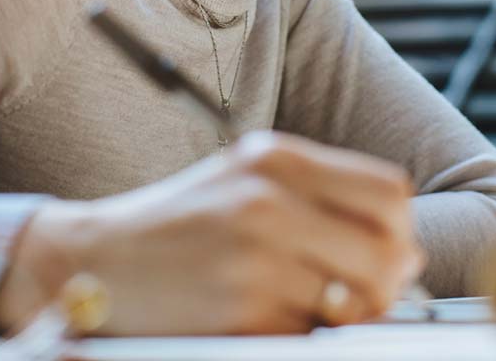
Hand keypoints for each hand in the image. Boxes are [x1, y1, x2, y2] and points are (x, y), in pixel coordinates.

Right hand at [0, 130, 425, 334]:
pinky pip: (310, 336)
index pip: (388, 192)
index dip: (400, 229)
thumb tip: (405, 252)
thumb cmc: (176, 224)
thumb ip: (323, 200)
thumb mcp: (245, 181)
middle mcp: (267, 200)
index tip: (389, 249)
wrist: (91, 260)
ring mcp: (254, 258)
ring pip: (357, 300)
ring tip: (312, 306)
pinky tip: (271, 320)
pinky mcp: (240, 313)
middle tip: (363, 293)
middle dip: (388, 281)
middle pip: (387, 249)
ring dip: (349, 314)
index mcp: (274, 158)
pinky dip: (302, 336)